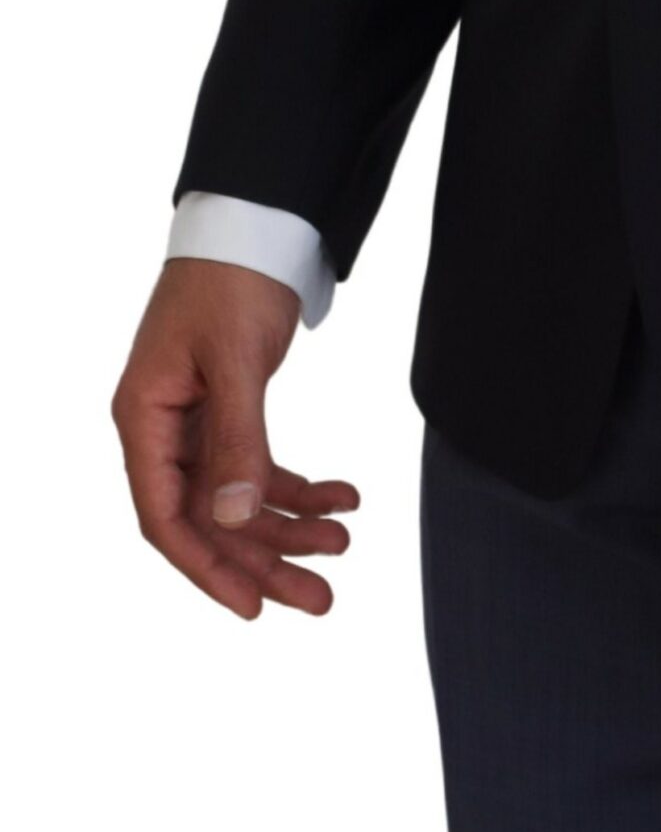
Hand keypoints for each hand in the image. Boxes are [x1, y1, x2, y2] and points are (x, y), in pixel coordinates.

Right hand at [112, 259, 357, 619]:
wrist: (253, 226)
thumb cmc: (228, 280)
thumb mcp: (234, 359)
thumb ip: (236, 439)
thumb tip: (232, 516)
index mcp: (144, 419)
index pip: (165, 516)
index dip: (206, 567)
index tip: (252, 606)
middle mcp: (164, 429)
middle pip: (210, 518)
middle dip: (265, 560)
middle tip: (321, 599)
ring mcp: (197, 422)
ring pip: (239, 498)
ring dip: (290, 526)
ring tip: (344, 545)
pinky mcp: (232, 410)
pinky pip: (261, 465)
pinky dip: (301, 487)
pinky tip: (345, 498)